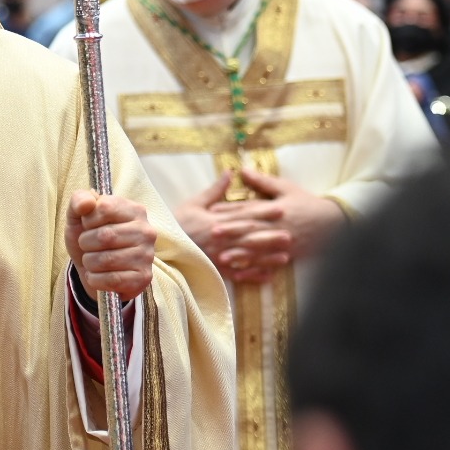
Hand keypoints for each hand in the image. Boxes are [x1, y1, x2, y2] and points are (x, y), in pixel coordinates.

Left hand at [65, 189, 156, 301]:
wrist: (93, 269)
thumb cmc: (89, 238)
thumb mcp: (78, 216)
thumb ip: (79, 200)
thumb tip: (88, 202)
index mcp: (135, 210)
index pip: (105, 208)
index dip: (88, 220)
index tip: (88, 226)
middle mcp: (146, 231)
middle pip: (105, 236)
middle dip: (86, 243)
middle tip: (87, 246)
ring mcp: (147, 256)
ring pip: (107, 260)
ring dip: (89, 262)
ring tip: (91, 261)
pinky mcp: (143, 278)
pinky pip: (112, 280)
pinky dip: (95, 279)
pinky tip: (97, 275)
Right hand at [173, 172, 291, 283]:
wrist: (159, 246)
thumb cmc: (176, 222)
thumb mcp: (194, 203)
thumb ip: (215, 190)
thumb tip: (231, 172)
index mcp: (216, 222)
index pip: (244, 216)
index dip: (264, 212)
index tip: (281, 208)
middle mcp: (220, 240)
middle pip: (249, 237)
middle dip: (271, 236)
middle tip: (290, 234)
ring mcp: (218, 257)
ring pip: (247, 258)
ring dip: (266, 258)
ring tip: (285, 257)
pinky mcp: (215, 270)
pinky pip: (236, 275)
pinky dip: (252, 277)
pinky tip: (267, 277)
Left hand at [208, 168, 343, 273]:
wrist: (334, 224)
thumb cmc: (307, 203)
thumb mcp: (286, 188)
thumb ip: (263, 181)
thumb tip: (242, 169)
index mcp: (274, 209)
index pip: (249, 209)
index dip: (230, 210)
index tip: (212, 211)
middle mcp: (276, 227)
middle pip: (251, 229)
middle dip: (231, 232)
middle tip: (212, 233)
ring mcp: (282, 243)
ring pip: (257, 250)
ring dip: (240, 254)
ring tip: (222, 257)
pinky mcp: (287, 256)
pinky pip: (268, 265)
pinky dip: (254, 270)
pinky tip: (241, 274)